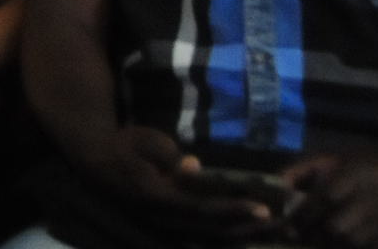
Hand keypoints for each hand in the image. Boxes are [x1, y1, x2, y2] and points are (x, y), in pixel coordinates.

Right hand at [77, 128, 279, 242]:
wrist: (96, 162)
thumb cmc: (123, 145)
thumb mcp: (143, 139)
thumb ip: (168, 154)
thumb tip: (194, 167)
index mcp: (155, 197)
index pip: (201, 208)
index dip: (233, 209)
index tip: (263, 208)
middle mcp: (161, 220)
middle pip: (211, 232)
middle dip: (248, 229)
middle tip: (281, 225)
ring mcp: (163, 229)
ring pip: (210, 241)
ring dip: (242, 238)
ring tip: (274, 233)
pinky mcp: (168, 230)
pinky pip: (203, 240)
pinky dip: (229, 239)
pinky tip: (250, 236)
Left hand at [283, 145, 377, 248]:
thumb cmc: (372, 162)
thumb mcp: (336, 157)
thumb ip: (303, 169)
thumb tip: (277, 184)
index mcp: (348, 179)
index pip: (316, 205)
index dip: (297, 219)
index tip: (286, 224)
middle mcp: (365, 203)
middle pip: (331, 229)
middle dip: (311, 235)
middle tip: (299, 235)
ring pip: (347, 244)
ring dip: (328, 244)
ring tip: (318, 239)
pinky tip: (341, 244)